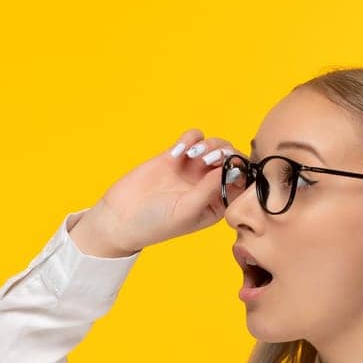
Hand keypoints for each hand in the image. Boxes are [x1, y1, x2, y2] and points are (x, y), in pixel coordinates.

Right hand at [77, 127, 243, 254]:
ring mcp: (191, 170)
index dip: (241, 170)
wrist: (121, 217)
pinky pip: (192, 138)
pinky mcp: (174, 157)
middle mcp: (207, 185)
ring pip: (213, 145)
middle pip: (230, 159)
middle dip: (225, 154)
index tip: (231, 168)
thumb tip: (231, 167)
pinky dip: (189, 139)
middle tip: (209, 158)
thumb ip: (210, 188)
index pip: (241, 181)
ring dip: (208, 144)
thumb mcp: (188, 210)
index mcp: (217, 203)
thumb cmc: (155, 223)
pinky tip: (177, 153)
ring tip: (192, 155)